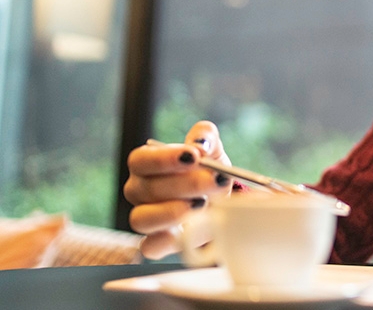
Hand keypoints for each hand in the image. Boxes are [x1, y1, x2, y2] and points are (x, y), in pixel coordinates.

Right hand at [123, 121, 233, 259]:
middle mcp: (139, 191)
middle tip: (215, 180)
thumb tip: (200, 143)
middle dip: (186, 184)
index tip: (194, 156)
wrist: (223, 201)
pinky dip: (167, 241)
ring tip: (203, 204)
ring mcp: (145, 218)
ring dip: (173, 212)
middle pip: (147, 189)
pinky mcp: (157, 242)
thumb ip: (205, 136)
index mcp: (146, 164)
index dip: (165, 159)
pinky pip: (150, 246)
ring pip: (141, 219)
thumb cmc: (208, 171)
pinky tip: (189, 230)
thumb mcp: (212, 149)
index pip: (141, 160)